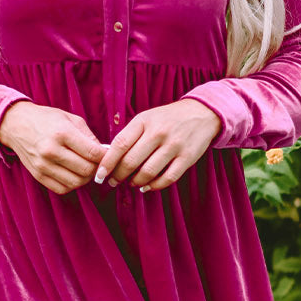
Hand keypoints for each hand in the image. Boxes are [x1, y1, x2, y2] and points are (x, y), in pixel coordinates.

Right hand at [0, 101, 106, 194]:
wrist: (16, 124)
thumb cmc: (46, 119)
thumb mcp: (70, 119)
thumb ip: (89, 136)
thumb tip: (104, 153)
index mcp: (62, 133)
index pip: (93, 153)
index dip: (106, 157)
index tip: (108, 156)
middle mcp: (51, 150)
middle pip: (86, 170)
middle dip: (97, 168)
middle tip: (98, 163)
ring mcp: (43, 165)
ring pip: (76, 182)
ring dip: (85, 178)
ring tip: (86, 169)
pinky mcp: (38, 175)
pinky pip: (62, 188)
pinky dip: (72, 185)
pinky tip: (73, 174)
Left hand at [95, 100, 221, 191]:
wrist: (201, 113)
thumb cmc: (167, 119)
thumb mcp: (146, 118)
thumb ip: (129, 136)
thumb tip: (108, 159)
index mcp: (144, 121)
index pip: (119, 145)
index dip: (107, 163)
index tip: (99, 175)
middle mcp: (158, 132)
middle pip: (131, 161)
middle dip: (118, 176)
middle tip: (113, 182)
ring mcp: (174, 145)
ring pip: (148, 172)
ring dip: (135, 182)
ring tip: (131, 183)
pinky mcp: (187, 157)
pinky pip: (167, 178)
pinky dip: (154, 186)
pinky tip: (147, 187)